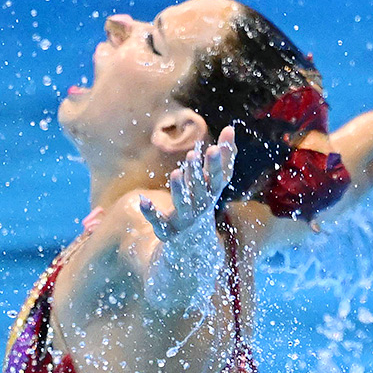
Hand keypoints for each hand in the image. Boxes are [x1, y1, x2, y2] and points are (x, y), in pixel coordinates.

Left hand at [140, 126, 235, 240]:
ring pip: (183, 204)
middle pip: (201, 191)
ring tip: (176, 173)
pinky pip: (158, 221)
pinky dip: (151, 212)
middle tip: (193, 155)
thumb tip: (230, 128)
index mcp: (212, 194)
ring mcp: (184, 220)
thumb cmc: (203, 202)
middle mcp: (201, 207)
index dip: (216, 165)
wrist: (194, 245)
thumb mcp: (214, 181)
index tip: (214, 148)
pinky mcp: (168, 230)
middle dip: (197, 174)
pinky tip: (142, 199)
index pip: (217, 179)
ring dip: (180, 190)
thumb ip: (224, 157)